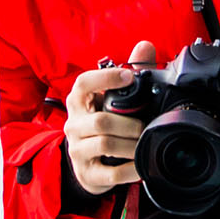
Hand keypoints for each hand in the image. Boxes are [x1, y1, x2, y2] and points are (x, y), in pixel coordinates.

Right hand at [64, 40, 159, 197]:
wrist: (89, 166)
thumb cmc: (103, 126)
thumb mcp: (112, 101)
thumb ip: (131, 72)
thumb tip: (145, 46)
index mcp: (78, 102)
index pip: (83, 84)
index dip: (105, 78)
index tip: (129, 76)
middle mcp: (74, 125)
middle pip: (100, 121)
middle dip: (130, 125)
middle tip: (145, 127)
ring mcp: (77, 150)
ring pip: (105, 144)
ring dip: (131, 145)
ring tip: (144, 144)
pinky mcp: (87, 173)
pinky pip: (111, 173)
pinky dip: (131, 169)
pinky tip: (142, 165)